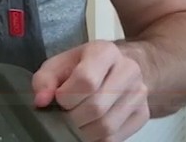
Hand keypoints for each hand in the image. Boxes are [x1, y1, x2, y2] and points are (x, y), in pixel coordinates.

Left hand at [31, 40, 149, 141]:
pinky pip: (116, 137)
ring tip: (75, 123)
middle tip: (64, 115)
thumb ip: (44, 79)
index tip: (59, 99)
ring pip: (107, 126)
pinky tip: (89, 128)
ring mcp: (139, 93)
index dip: (67, 96)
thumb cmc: (83, 66)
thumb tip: (41, 101)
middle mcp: (128, 70)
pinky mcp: (143, 114)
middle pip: (96, 106)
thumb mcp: (59, 64)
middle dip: (73, 117)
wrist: (118, 69)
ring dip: (84, 131)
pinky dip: (97, 139)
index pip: (87, 80)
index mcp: (105, 51)